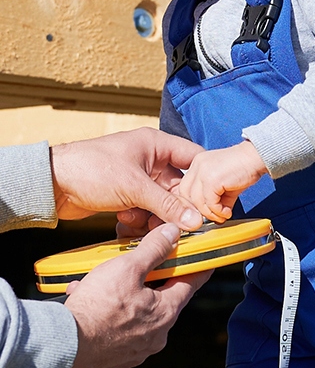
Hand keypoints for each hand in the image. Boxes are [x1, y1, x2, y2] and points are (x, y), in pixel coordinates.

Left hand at [51, 129, 203, 230]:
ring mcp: (139, 178)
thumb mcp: (135, 187)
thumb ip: (169, 205)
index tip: (212, 201)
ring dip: (156, 215)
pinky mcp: (128, 195)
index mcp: (156, 145)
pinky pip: (148, 209)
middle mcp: (151, 160)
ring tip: (139, 219)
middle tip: (176, 222)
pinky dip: (141, 218)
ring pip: (164, 202)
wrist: (51, 184)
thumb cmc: (89, 170)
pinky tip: (124, 218)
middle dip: (177, 206)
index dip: (204, 179)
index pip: (194, 158)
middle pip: (180, 187)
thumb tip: (196, 222)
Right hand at [63, 224, 212, 367]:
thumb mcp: (127, 268)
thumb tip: (172, 232)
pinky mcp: (118, 359)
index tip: (202, 258)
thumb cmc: (97, 308)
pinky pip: (118, 332)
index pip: (192, 283)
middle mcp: (159, 334)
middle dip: (148, 281)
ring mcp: (139, 349)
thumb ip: (153, 249)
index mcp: (167, 312)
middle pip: (162, 299)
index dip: (197, 266)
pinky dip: (107, 318)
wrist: (65, 346)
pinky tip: (88, 306)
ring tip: (98, 287)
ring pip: (137, 315)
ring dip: (121, 299)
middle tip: (136, 268)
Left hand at [175, 141, 267, 223]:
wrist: (256, 157)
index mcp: (198, 164)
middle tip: (213, 216)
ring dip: (210, 213)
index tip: (206, 212)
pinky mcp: (212, 179)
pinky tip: (227, 212)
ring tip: (223, 215)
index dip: (194, 204)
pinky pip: (210, 202)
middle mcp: (197, 165)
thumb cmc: (246, 167)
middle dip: (198, 210)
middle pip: (186, 194)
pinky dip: (218, 211)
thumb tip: (219, 215)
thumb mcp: (228, 184)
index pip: (186, 188)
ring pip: (196, 200)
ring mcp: (203, 171)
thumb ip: (220, 199)